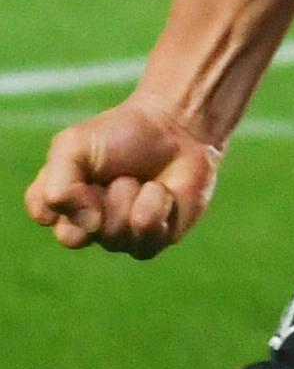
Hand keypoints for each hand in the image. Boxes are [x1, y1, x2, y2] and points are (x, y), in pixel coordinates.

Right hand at [22, 94, 223, 259]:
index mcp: (60, 201)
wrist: (176, 129)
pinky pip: (147, 237)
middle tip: (114, 176)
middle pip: (74, 237)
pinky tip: (162, 190)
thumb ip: (59, 182)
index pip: (43, 213)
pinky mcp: (155, 239)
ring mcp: (120, 236)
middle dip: (96, 202)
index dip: (64, 194)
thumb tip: (86, 225)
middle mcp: (85, 225)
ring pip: (113, 236)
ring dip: (128, 198)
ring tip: (138, 179)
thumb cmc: (121, 135)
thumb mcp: (74, 145)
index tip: (81, 168)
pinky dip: (155, 206)